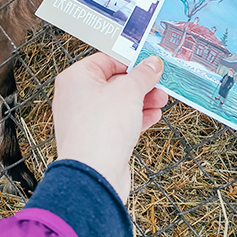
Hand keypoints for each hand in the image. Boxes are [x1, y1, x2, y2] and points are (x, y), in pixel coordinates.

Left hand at [53, 52, 166, 201]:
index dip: (131, 61)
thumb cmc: (101, 130)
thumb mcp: (129, 91)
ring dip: (142, 101)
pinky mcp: (95, 140)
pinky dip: (135, 118)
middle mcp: (76, 97)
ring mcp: (84, 120)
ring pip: (118, 103)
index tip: (150, 63)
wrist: (94, 176)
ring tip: (161, 100)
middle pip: (113, 82)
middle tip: (159, 83)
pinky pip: (117, 122)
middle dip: (140, 84)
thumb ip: (143, 74)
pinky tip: (152, 116)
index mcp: (76, 78)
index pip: (106, 60)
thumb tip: (152, 64)